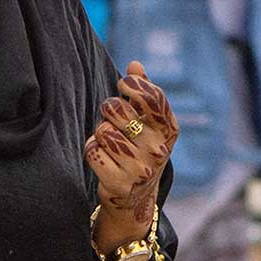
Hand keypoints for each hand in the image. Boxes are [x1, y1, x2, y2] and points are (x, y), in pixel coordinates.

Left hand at [87, 65, 177, 228]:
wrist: (135, 196)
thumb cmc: (139, 148)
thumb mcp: (148, 123)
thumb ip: (142, 93)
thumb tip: (135, 65)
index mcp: (169, 130)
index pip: (151, 96)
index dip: (131, 85)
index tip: (123, 85)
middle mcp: (158, 150)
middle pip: (118, 110)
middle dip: (109, 109)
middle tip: (112, 118)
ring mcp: (140, 169)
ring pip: (103, 131)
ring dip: (99, 134)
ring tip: (109, 143)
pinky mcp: (120, 184)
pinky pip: (92, 152)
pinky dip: (91, 151)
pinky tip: (103, 159)